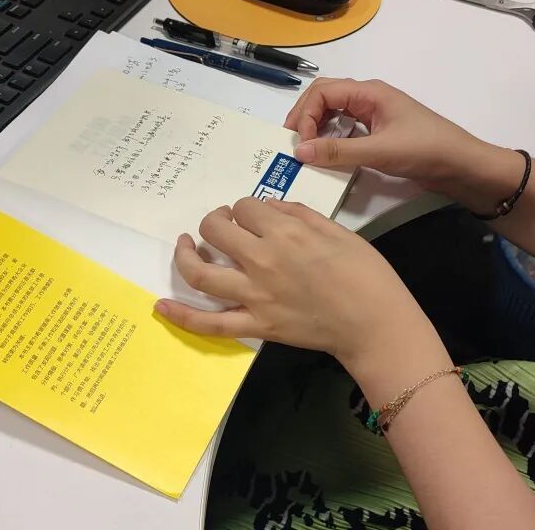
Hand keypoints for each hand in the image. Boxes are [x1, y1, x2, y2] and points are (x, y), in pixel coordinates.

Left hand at [153, 197, 439, 370]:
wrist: (374, 323)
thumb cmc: (365, 273)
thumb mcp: (335, 229)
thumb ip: (297, 214)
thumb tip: (268, 209)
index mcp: (284, 233)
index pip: (245, 208)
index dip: (247, 208)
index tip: (256, 216)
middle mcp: (261, 261)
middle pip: (216, 231)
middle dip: (215, 221)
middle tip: (223, 224)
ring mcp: (253, 296)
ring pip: (201, 273)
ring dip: (186, 255)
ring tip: (186, 245)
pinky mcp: (255, 325)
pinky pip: (209, 324)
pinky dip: (180, 316)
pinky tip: (160, 305)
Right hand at [284, 78, 512, 199]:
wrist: (461, 165)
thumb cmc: (425, 150)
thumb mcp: (379, 151)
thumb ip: (338, 152)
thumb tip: (299, 151)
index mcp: (370, 92)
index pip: (323, 92)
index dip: (305, 115)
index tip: (302, 144)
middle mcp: (369, 98)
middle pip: (325, 97)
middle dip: (305, 116)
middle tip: (292, 142)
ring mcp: (374, 114)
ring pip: (334, 112)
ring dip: (317, 127)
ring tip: (306, 149)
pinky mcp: (378, 132)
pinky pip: (346, 129)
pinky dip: (332, 139)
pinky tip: (328, 155)